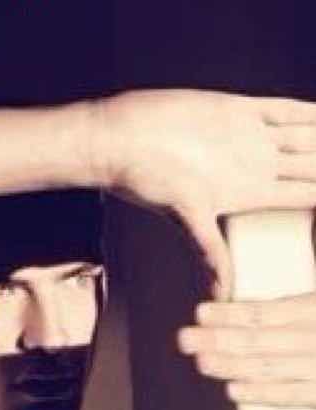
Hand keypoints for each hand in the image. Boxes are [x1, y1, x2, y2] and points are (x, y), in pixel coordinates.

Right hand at [89, 90, 315, 297]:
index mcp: (248, 193)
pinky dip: (308, 110)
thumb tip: (222, 295)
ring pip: (305, 135)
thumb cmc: (145, 181)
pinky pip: (282, 109)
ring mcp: (246, 138)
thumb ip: (209, 251)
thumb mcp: (183, 216)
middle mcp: (253, 166)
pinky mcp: (235, 110)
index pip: (307, 195)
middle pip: (312, 164)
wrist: (119, 141)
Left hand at [177, 292, 315, 406]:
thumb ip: (287, 307)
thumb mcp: (313, 307)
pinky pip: (290, 396)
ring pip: (267, 368)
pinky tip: (233, 390)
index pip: (262, 313)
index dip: (228, 314)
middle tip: (186, 338)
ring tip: (202, 362)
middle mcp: (314, 338)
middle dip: (217, 339)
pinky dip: (260, 394)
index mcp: (312, 309)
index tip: (201, 313)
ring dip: (230, 366)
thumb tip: (236, 309)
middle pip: (257, 340)